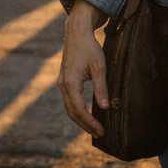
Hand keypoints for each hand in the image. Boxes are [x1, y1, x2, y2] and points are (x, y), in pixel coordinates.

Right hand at [57, 4, 107, 135]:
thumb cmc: (89, 48)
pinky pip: (69, 101)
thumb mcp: (99, 67)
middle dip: (86, 125)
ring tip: (95, 128)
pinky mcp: (64, 80)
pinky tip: (87, 114)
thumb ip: (101, 88)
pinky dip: (77, 110)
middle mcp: (63, 85)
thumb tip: (105, 107)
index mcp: (70, 83)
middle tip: (100, 134)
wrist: (76, 33)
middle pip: (72, 113)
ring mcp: (61, 83)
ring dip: (81, 119)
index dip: (91, 122)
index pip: (80, 110)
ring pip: (69, 108)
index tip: (102, 130)